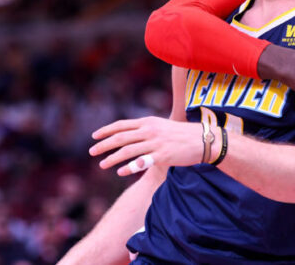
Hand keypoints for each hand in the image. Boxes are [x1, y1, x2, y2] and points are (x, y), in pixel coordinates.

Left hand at [89, 116, 205, 175]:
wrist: (203, 140)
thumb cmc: (182, 134)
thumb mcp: (162, 126)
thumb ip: (147, 129)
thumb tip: (131, 135)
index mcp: (148, 122)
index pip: (122, 125)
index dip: (106, 130)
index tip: (94, 136)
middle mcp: (150, 130)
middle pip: (120, 137)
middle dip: (103, 145)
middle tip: (92, 152)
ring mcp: (156, 143)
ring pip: (127, 150)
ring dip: (112, 158)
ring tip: (102, 165)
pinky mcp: (162, 155)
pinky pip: (141, 162)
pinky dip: (129, 167)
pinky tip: (120, 172)